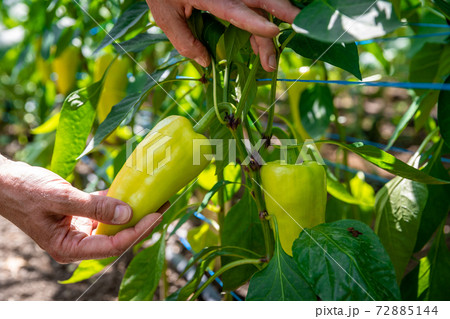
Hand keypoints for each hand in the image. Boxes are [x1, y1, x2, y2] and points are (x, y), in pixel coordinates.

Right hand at [0, 158, 167, 262]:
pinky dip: (120, 200)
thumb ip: (94, 207)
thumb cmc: (25, 192)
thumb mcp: (60, 198)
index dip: (136, 232)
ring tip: (157, 197)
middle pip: (117, 236)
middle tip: (164, 206)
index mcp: (70, 248)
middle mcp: (78, 241)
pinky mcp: (82, 214)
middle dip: (141, 223)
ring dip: (134, 210)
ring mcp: (80, 228)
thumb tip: (128, 212)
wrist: (6, 182)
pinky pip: (105, 209)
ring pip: (114, 222)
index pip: (112, 245)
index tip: (156, 215)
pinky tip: (136, 190)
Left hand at [146, 0, 299, 71]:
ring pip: (260, 6)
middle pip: (259, 3)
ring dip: (268, 32)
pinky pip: (253, 7)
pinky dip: (260, 26)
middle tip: (283, 48)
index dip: (255, 23)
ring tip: (269, 61)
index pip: (236, 10)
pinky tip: (261, 45)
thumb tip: (206, 62)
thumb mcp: (165, 16)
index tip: (274, 32)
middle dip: (280, 20)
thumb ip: (185, 41)